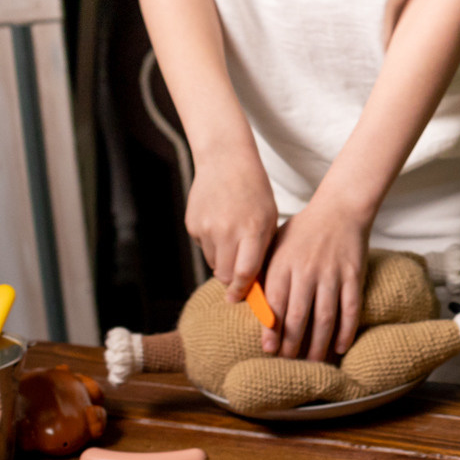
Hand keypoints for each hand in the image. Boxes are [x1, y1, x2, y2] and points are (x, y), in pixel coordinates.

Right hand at [184, 148, 278, 296]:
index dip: (243, 290)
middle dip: (231, 281)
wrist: (226, 161)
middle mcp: (227, 230)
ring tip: (232, 239)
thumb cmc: (254, 192)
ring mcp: (207, 228)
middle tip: (238, 278)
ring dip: (222, 260)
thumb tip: (256, 283)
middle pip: (224, 275)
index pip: (246, 272)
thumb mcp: (268, 219)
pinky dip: (211, 245)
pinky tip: (219, 224)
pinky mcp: (192, 225)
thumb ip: (262, 250)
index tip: (241, 298)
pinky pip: (203, 248)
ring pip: (213, 263)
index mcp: (252, 229)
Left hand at [259, 196, 369, 359]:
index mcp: (283, 263)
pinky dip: (346, 330)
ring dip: (318, 344)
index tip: (268, 349)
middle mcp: (307, 270)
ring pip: (325, 316)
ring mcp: (332, 273)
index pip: (275, 302)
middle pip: (298, 314)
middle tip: (288, 361)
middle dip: (292, 343)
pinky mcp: (353, 275)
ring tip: (313, 362)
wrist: (340, 208)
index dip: (271, 329)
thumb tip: (238, 299)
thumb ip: (261, 271)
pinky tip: (340, 347)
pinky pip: (351, 308)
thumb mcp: (274, 244)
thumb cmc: (302, 230)